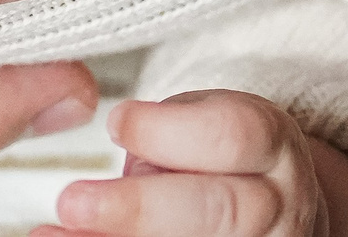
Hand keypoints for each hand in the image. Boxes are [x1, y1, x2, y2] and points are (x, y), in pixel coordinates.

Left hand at [42, 94, 347, 236]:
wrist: (284, 215)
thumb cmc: (234, 162)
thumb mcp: (217, 124)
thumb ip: (170, 136)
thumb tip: (107, 151)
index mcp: (272, 148)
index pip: (233, 136)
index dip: (169, 130)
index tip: (117, 121)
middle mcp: (275, 206)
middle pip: (219, 210)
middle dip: (141, 207)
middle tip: (74, 201)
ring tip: (62, 233)